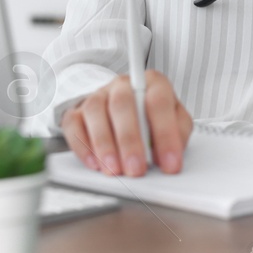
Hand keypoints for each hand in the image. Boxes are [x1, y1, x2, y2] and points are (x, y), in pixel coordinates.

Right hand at [61, 70, 192, 177]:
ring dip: (105, 144)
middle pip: (122, 105)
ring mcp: (98, 96)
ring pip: (95, 112)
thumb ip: (178, 134)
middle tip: (137, 169)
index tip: (169, 163)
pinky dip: (83, 146)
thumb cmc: (151, 117)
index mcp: (152, 83)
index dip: (165, 134)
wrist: (122, 107)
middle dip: (130, 140)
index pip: (158, 102)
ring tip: (115, 169)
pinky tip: (95, 163)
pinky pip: (74, 125)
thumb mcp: (175, 121)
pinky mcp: (77, 111)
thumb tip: (171, 155)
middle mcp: (123, 86)